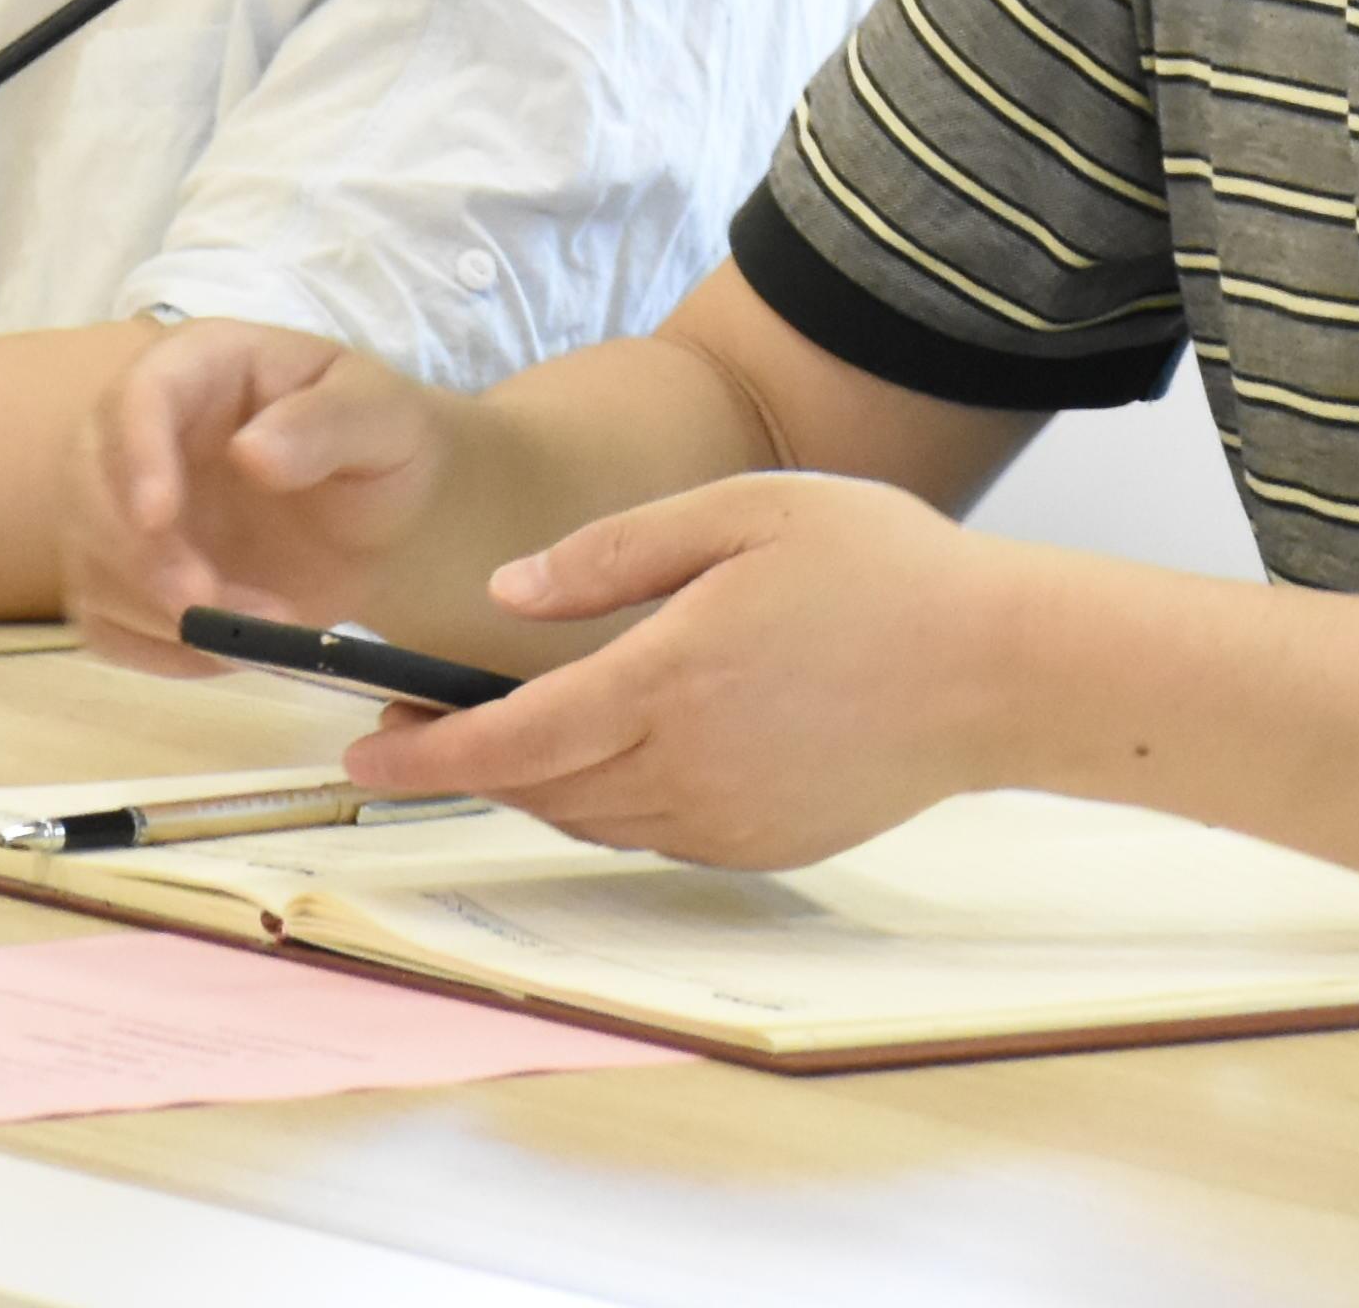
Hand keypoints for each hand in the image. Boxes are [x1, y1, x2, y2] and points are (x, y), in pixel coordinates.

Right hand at [64, 320, 449, 675]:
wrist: (385, 517)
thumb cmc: (384, 444)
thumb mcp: (382, 418)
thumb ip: (326, 424)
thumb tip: (249, 453)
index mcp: (203, 366)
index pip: (141, 394)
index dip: (136, 455)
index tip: (158, 518)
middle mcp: (148, 431)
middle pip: (89, 484)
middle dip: (138, 556)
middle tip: (207, 603)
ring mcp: (132, 507)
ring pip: (89, 563)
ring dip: (157, 612)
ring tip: (263, 628)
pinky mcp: (136, 577)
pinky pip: (107, 623)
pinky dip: (155, 649)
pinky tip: (227, 650)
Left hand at [350, 474, 1016, 869]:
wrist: (999, 670)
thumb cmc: (879, 571)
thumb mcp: (741, 513)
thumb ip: (612, 554)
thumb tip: (505, 595)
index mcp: (665, 680)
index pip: (508, 736)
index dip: (423, 751)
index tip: (359, 754)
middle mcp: (683, 768)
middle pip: (537, 787)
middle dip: (464, 762)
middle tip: (416, 723)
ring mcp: (724, 819)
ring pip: (589, 818)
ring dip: (534, 783)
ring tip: (508, 730)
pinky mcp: (763, 845)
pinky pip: (652, 833)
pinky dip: (608, 802)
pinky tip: (616, 752)